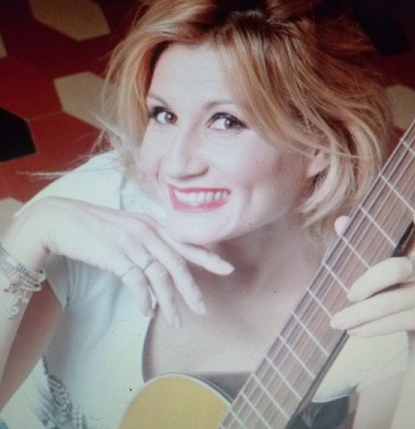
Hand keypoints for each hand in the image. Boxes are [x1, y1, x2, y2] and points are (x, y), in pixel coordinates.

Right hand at [6, 196, 233, 326]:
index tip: (227, 268)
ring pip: (160, 276)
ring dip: (169, 302)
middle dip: (192, 289)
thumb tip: (160, 264)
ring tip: (176, 322)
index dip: (207, 256)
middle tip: (204, 309)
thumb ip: (146, 238)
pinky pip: (137, 283)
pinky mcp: (116, 256)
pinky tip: (147, 312)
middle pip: (178, 263)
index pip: (186, 241)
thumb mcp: (126, 226)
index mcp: (152, 222)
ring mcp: (132, 243)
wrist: (61, 220)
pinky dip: (144, 300)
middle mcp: (147, 231)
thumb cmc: (93, 225)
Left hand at [330, 210, 414, 354]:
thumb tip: (341, 222)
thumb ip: (364, 246)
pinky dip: (372, 328)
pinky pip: (398, 321)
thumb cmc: (398, 292)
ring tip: (338, 321)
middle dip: (365, 284)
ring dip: (360, 314)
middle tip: (347, 296)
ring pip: (392, 301)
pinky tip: (355, 331)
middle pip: (395, 269)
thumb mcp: (383, 270)